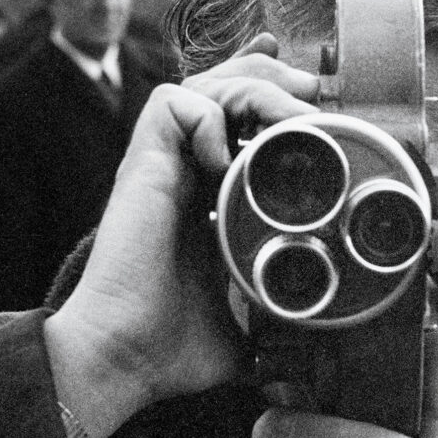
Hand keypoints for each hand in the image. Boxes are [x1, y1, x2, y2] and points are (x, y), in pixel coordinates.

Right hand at [44, 34, 321, 437]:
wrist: (124, 361)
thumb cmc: (169, 350)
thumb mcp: (244, 326)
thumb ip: (275, 322)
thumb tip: (313, 350)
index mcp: (205, 197)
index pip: (234, 123)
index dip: (268, 94)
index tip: (308, 89)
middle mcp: (181, 174)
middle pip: (221, 87)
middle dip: (269, 76)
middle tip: (310, 89)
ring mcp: (161, 168)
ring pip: (201, 85)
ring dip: (254, 87)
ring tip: (291, 114)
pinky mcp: (142, 167)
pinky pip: (170, 105)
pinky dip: (207, 117)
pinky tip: (229, 158)